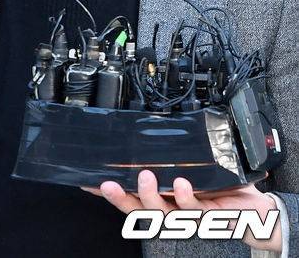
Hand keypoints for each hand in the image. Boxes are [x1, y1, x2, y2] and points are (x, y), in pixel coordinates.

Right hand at [81, 170, 281, 252]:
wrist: (257, 212)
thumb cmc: (225, 191)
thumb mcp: (197, 169)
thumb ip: (179, 157)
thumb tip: (159, 130)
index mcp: (167, 200)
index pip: (134, 198)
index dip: (112, 193)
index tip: (90, 184)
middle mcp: (174, 212)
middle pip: (139, 210)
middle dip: (121, 199)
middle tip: (108, 184)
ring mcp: (190, 217)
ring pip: (163, 213)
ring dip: (151, 196)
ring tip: (145, 177)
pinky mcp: (209, 219)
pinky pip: (194, 211)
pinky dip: (185, 197)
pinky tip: (181, 185)